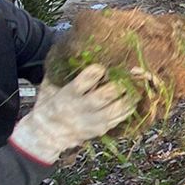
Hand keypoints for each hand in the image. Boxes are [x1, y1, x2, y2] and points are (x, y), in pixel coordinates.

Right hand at [11, 64, 135, 164]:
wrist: (47, 134)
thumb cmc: (49, 104)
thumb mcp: (49, 86)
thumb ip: (59, 71)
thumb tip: (70, 50)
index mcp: (67, 95)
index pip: (83, 82)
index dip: (95, 71)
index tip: (101, 66)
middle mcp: (81, 109)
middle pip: (104, 96)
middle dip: (119, 84)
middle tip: (128, 74)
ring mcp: (92, 121)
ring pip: (116, 109)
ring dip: (129, 96)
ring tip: (136, 85)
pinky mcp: (101, 129)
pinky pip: (120, 119)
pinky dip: (129, 108)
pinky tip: (133, 99)